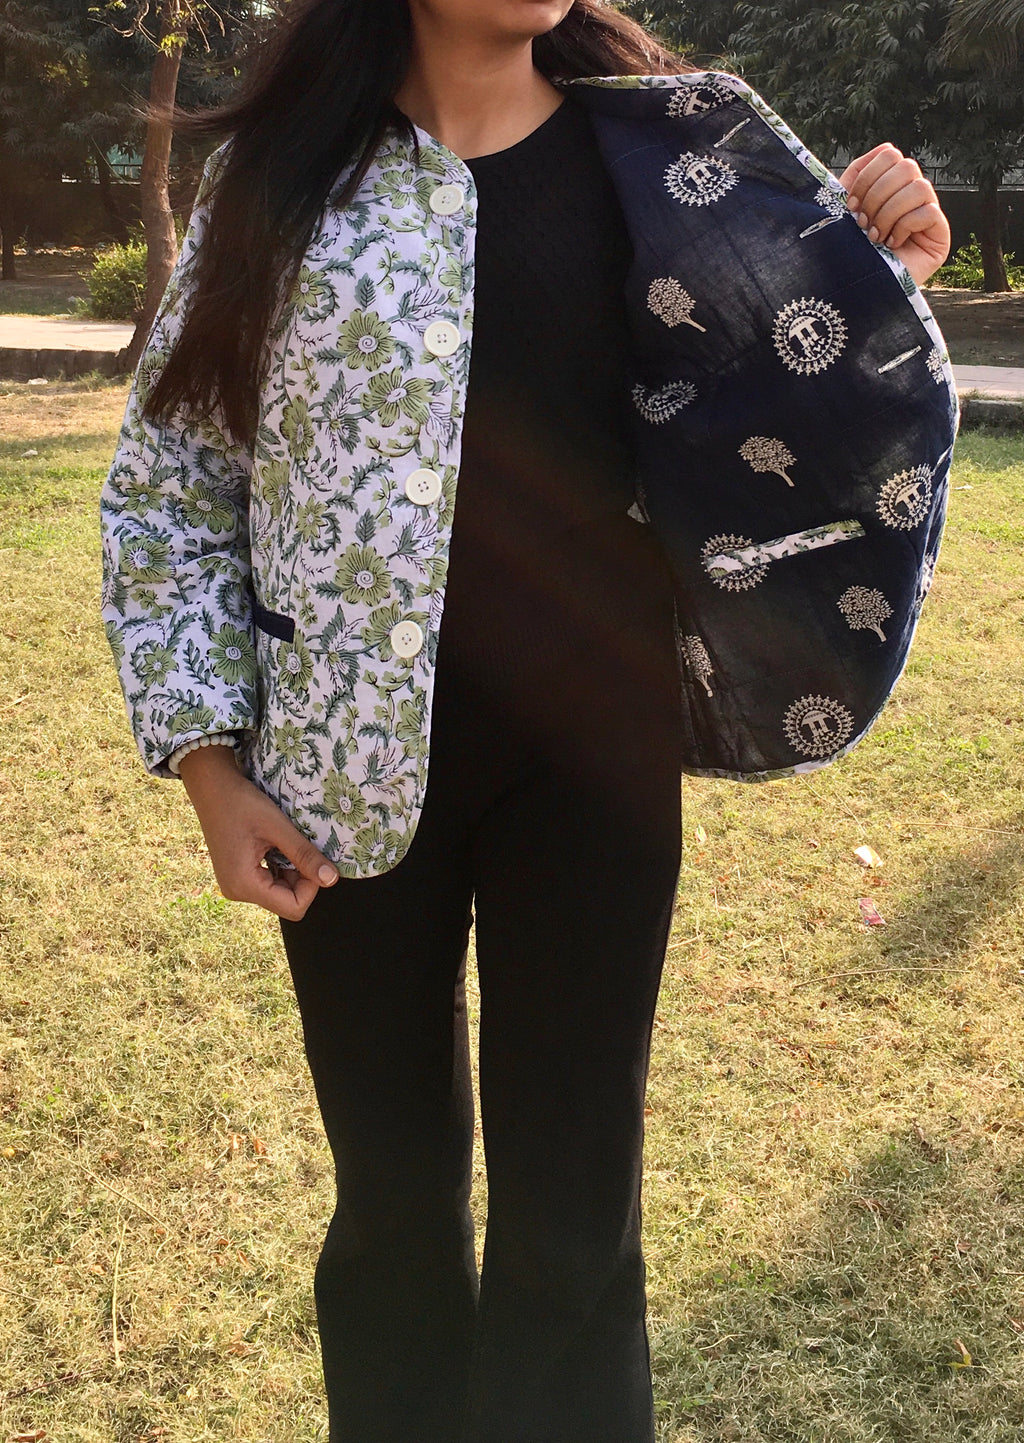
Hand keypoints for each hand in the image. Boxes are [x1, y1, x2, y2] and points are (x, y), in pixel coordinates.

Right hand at [177, 745, 339, 920]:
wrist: (211, 786)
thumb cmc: (240, 802)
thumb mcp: (277, 827)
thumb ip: (304, 855)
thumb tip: (331, 880)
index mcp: (244, 885)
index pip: (293, 908)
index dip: (311, 886)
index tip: (312, 858)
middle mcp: (238, 891)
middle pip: (287, 901)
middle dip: (302, 878)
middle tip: (301, 846)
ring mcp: (236, 885)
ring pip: (280, 892)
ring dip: (292, 871)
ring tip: (287, 842)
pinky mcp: (237, 875)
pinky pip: (268, 881)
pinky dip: (280, 867)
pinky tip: (277, 845)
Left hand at [839, 144, 951, 287]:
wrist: (853, 292)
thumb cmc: (847, 252)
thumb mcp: (844, 210)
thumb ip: (858, 176)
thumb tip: (884, 147)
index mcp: (891, 185)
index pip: (890, 154)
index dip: (868, 176)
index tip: (849, 206)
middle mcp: (912, 195)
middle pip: (906, 166)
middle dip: (877, 195)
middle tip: (862, 223)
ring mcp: (928, 214)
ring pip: (920, 187)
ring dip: (889, 213)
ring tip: (875, 237)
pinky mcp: (940, 235)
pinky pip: (928, 212)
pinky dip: (904, 227)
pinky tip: (892, 245)